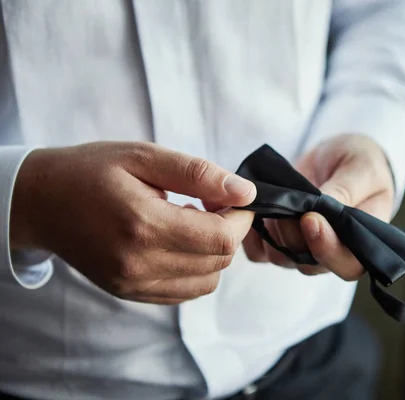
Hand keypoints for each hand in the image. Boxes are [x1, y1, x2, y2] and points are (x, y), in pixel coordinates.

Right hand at [10, 141, 255, 303]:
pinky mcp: (130, 293)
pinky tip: (179, 241)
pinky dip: (196, 269)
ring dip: (214, 252)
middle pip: (219, 261)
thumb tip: (246, 192)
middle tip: (212, 203)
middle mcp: (139, 263)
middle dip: (229, 231)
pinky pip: (184, 291)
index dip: (240, 218)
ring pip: (207, 281)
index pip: (221, 238)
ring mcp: (134, 284)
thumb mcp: (144, 157)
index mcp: (144, 225)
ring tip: (193, 221)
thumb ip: (198, 174)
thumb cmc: (90, 172)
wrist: (41, 202)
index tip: (233, 197)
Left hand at [242, 134, 394, 280]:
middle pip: (309, 265)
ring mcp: (302, 248)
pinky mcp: (277, 240)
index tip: (311, 219)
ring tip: (274, 199)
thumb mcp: (362, 168)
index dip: (328, 250)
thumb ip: (347, 190)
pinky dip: (252, 234)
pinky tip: (254, 209)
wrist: (334, 157)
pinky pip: (258, 251)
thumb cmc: (361, 163)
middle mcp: (331, 251)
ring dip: (274, 232)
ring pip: (281, 257)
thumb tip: (323, 205)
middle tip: (288, 205)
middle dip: (294, 236)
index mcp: (362, 241)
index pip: (348, 265)